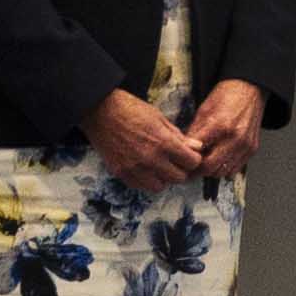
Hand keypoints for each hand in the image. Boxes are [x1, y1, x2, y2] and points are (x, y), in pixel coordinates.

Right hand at [82, 88, 200, 191]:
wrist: (99, 110)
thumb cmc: (130, 109)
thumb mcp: (159, 117)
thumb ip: (178, 136)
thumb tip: (197, 147)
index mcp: (163, 142)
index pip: (191, 162)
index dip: (193, 159)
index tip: (190, 155)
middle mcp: (150, 159)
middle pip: (178, 178)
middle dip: (181, 170)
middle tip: (176, 162)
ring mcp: (134, 168)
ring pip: (160, 186)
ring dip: (163, 178)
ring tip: (160, 166)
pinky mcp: (121, 172)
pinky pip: (140, 186)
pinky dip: (146, 180)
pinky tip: (145, 169)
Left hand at [179, 80, 265, 178]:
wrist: (249, 89)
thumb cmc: (227, 96)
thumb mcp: (203, 111)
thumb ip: (194, 133)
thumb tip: (184, 149)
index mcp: (220, 126)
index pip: (198, 154)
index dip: (187, 161)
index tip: (182, 162)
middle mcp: (235, 138)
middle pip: (210, 168)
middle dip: (198, 170)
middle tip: (190, 167)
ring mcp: (245, 145)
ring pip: (223, 172)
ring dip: (211, 170)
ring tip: (204, 162)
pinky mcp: (252, 149)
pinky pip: (235, 169)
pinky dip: (225, 168)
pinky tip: (218, 159)